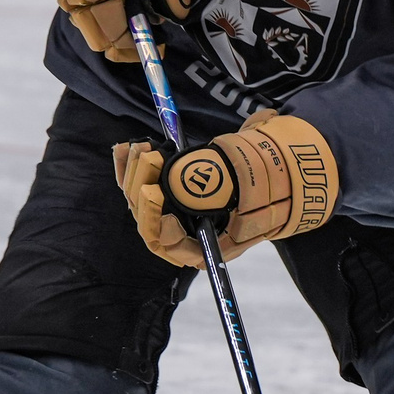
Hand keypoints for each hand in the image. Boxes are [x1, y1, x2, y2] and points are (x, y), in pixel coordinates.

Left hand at [112, 110, 338, 267]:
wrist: (269, 181)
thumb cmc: (262, 190)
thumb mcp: (252, 187)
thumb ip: (231, 178)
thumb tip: (219, 156)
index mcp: (208, 243)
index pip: (175, 247)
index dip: (160, 227)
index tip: (155, 196)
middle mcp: (185, 234)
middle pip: (150, 222)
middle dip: (143, 187)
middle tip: (150, 158)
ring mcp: (169, 215)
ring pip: (140, 203)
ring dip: (136, 173)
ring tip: (142, 146)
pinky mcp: (160, 196)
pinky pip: (137, 187)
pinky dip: (129, 167)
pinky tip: (124, 147)